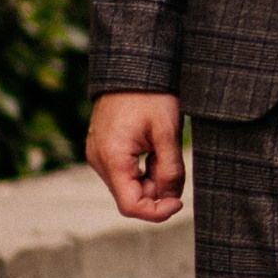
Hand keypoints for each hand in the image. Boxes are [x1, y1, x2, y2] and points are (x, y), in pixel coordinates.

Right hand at [86, 91, 186, 221]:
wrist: (131, 66)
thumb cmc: (150, 95)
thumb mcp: (167, 132)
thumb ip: (170, 170)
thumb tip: (172, 198)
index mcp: (112, 158)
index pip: (131, 207)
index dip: (157, 212)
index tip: (179, 202)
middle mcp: (99, 160)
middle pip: (130, 197)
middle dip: (157, 190)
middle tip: (173, 161)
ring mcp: (98, 155)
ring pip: (129, 185)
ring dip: (151, 177)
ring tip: (163, 148)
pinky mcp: (103, 148)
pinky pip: (124, 171)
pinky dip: (143, 168)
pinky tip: (153, 147)